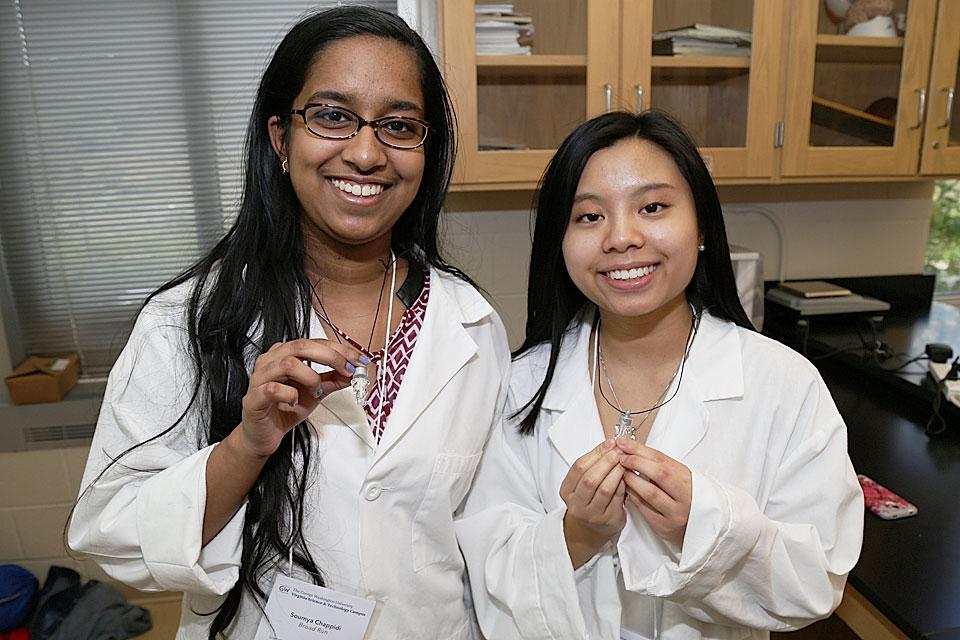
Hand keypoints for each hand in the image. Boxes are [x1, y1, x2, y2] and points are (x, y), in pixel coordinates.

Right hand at [234, 338, 364, 458]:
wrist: (264, 435)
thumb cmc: (285, 409)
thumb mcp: (316, 392)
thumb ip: (333, 380)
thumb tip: (354, 372)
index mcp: (284, 354)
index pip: (315, 343)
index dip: (339, 350)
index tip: (358, 360)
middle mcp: (270, 360)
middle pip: (302, 346)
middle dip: (331, 356)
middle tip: (348, 369)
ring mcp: (260, 378)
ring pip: (288, 364)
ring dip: (310, 377)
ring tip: (316, 391)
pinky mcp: (254, 397)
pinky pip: (274, 389)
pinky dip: (290, 395)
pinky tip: (294, 402)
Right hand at [560, 438, 626, 567]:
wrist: (590, 529)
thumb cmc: (589, 500)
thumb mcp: (582, 482)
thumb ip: (593, 464)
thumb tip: (610, 444)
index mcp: (567, 491)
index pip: (579, 467)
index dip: (595, 453)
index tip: (609, 443)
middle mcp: (577, 504)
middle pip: (590, 478)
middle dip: (606, 461)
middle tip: (618, 451)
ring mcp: (592, 514)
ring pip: (605, 489)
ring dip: (616, 472)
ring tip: (625, 462)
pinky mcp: (608, 520)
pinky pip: (617, 499)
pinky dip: (623, 485)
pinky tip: (627, 476)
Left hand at [616, 438, 691, 546]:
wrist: (700, 524)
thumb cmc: (686, 495)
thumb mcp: (679, 476)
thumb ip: (660, 465)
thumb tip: (633, 450)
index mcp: (688, 479)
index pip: (662, 459)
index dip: (640, 450)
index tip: (625, 443)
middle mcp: (684, 496)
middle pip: (659, 474)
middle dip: (637, 462)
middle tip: (622, 457)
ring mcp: (675, 512)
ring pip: (650, 493)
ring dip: (632, 480)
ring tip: (622, 472)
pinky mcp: (665, 526)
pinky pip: (645, 509)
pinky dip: (633, 496)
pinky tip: (627, 489)